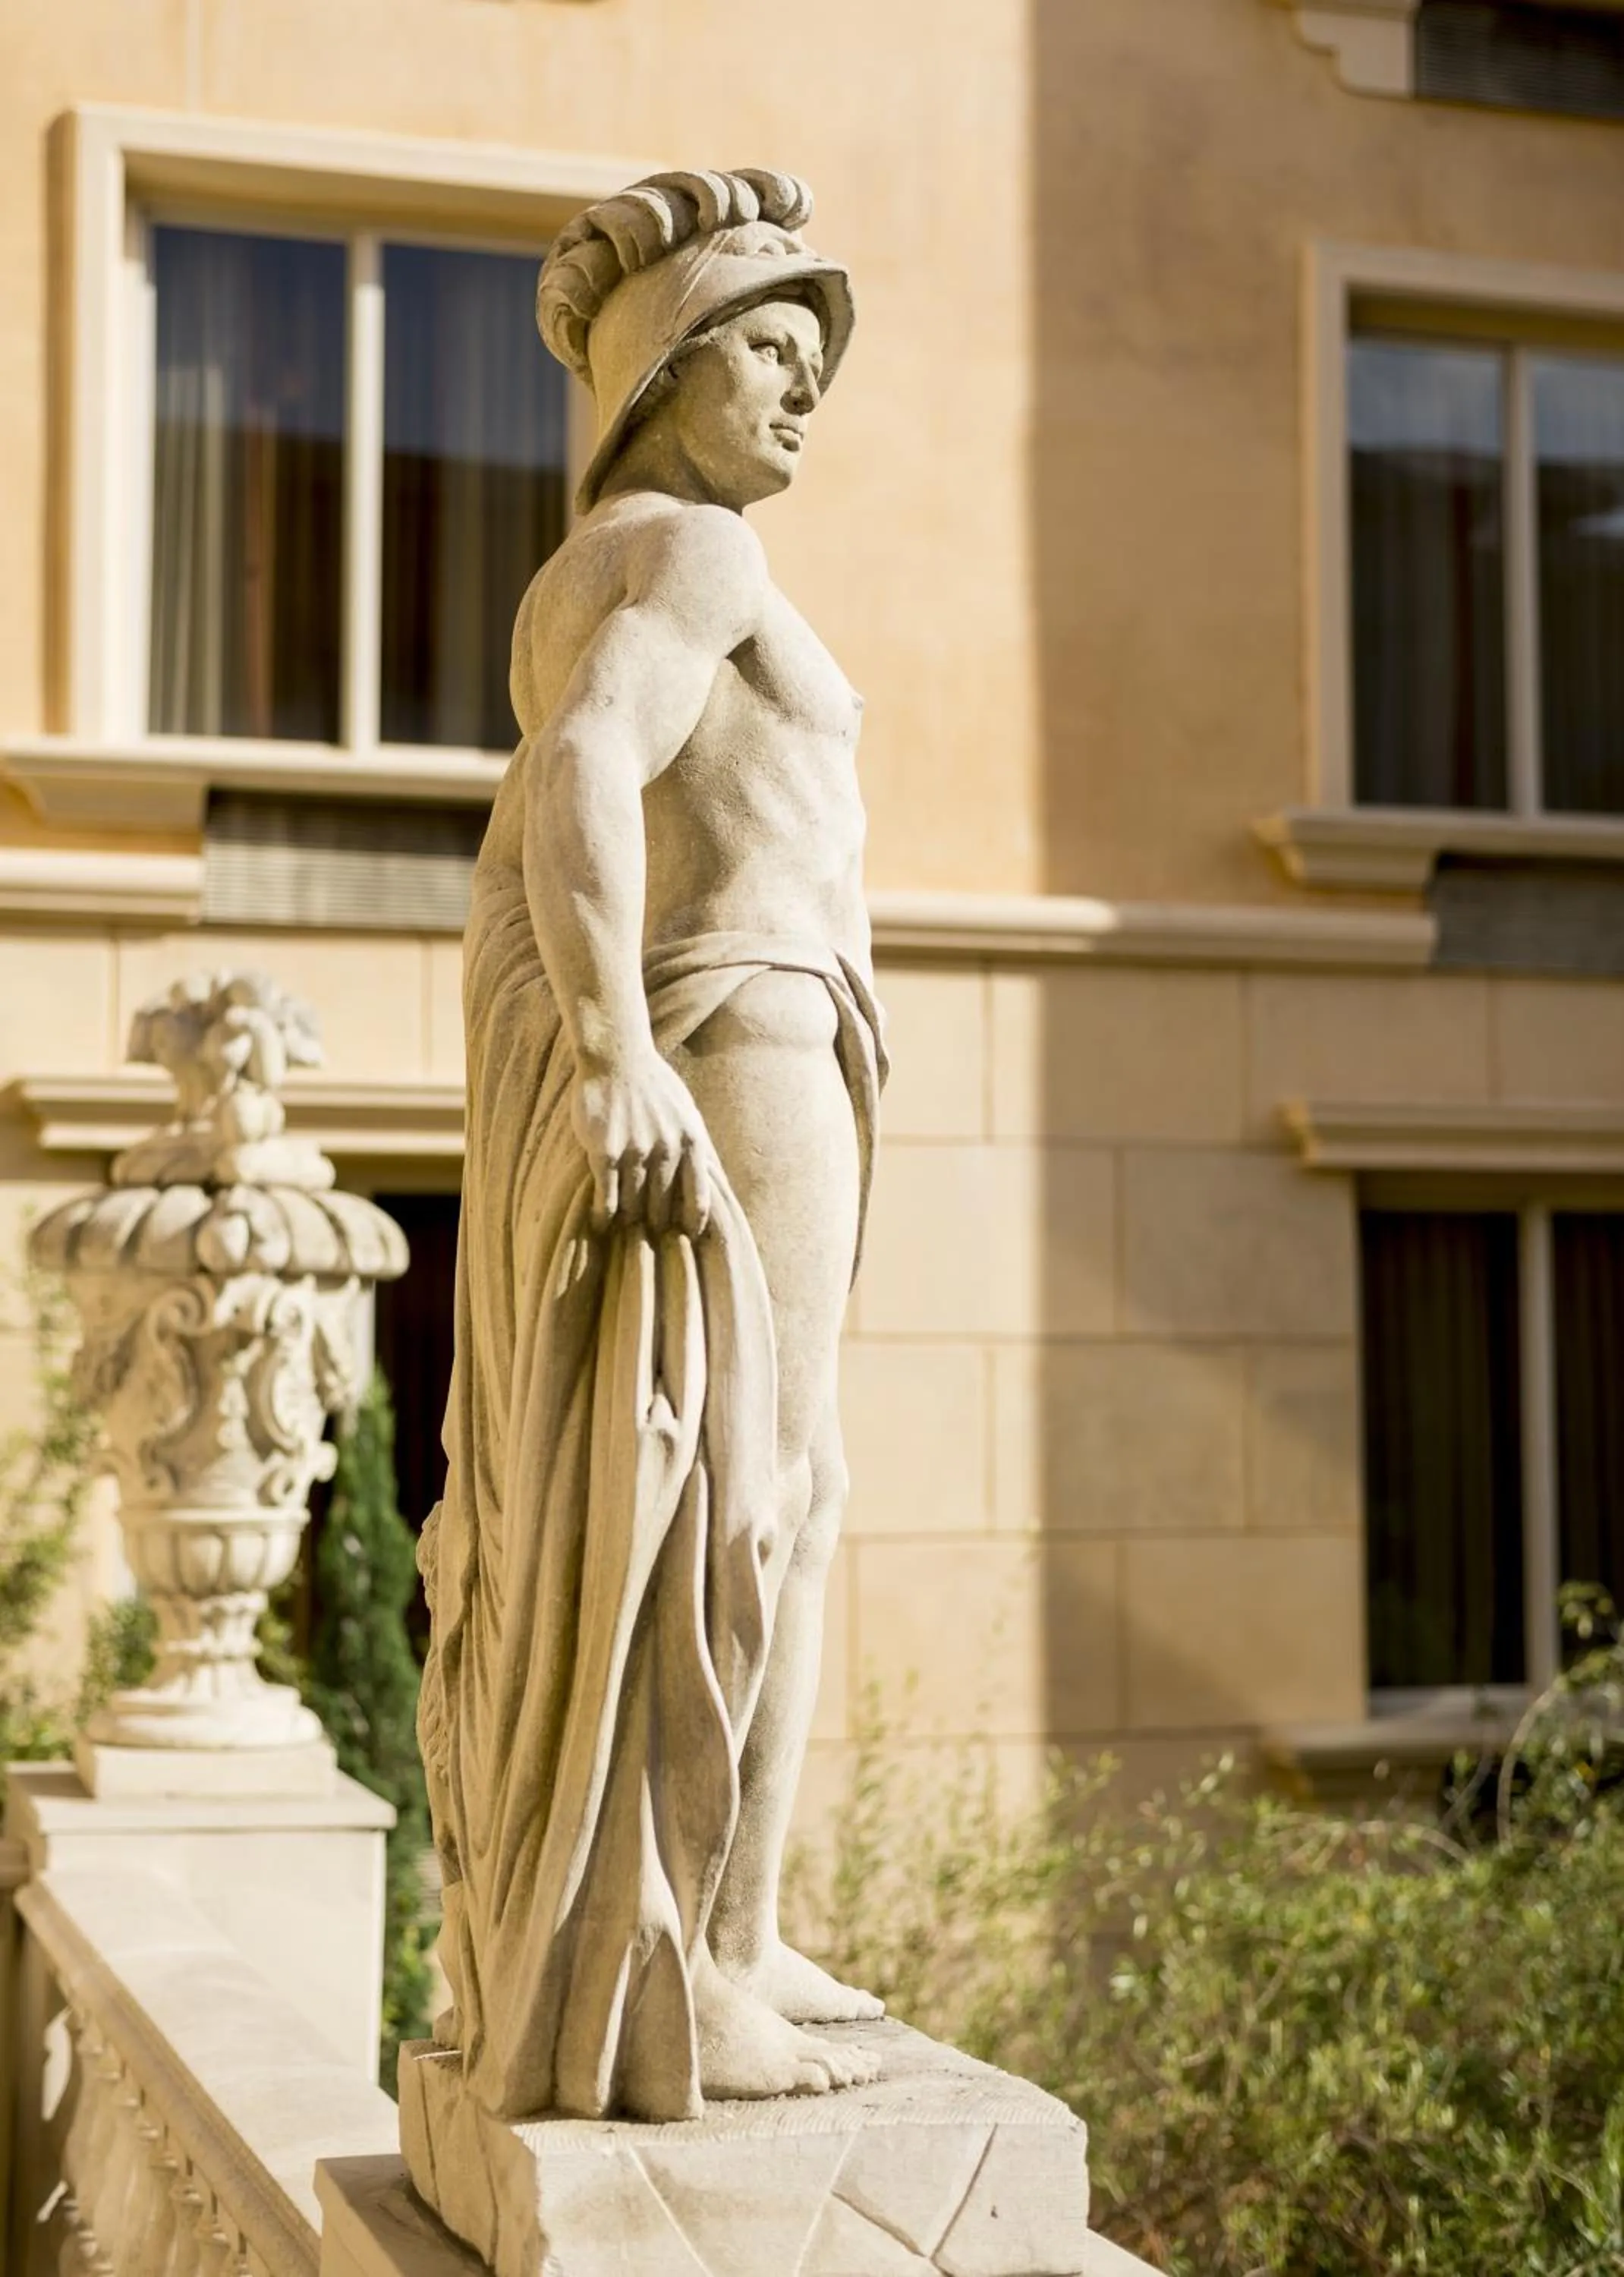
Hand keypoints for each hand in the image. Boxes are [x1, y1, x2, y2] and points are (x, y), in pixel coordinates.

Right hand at [571, 1051, 716, 1238]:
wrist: (616, 1057)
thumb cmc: (655, 1086)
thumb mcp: (688, 1113)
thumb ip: (698, 1147)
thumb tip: (715, 1181)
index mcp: (691, 1141)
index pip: (698, 1198)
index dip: (693, 1224)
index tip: (687, 1237)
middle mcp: (666, 1149)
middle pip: (663, 1207)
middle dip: (656, 1224)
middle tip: (649, 1234)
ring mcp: (634, 1151)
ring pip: (633, 1206)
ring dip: (628, 1221)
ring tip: (624, 1229)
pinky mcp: (604, 1151)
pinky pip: (606, 1197)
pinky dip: (603, 1215)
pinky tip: (601, 1222)